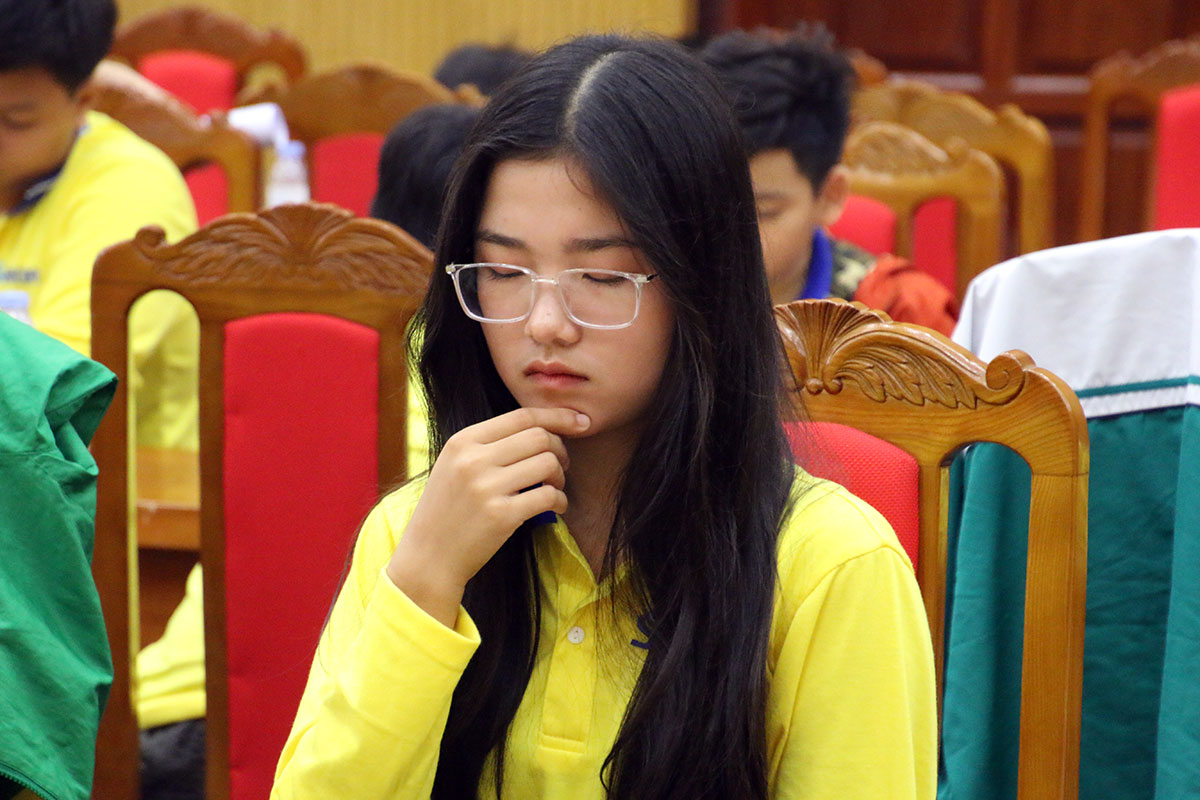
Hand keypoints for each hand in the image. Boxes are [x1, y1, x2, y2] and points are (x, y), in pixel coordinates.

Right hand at [385, 407, 589, 625]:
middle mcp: (473, 460)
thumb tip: (542, 429)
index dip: (557, 416)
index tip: (580, 422)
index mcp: (462, 441)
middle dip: (560, 449)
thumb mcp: (454, 466)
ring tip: (554, 488)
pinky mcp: (501, 516)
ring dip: (560, 476)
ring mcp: (486, 488)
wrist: (428, 558)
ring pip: (548, 463)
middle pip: (539, 437)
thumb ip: (488, 445)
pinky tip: (556, 507)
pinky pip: (549, 496)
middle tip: (561, 466)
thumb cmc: (447, 511)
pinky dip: (560, 500)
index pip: (521, 416)